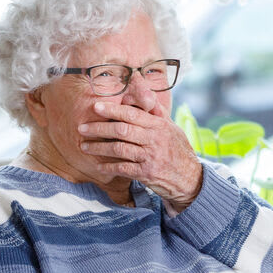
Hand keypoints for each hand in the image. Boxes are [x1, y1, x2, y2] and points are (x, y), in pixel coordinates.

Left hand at [79, 100, 202, 209]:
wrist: (190, 179)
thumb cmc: (179, 151)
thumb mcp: (172, 129)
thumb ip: (157, 113)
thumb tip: (146, 93)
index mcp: (159, 126)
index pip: (133, 114)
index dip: (113, 110)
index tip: (96, 107)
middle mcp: (155, 140)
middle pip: (122, 130)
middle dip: (99, 128)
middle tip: (82, 128)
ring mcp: (150, 157)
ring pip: (119, 149)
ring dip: (99, 148)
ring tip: (85, 146)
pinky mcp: (147, 174)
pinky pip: (123, 169)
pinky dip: (109, 167)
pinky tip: (98, 166)